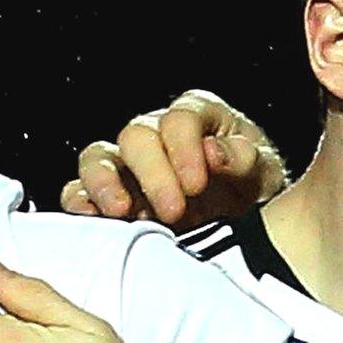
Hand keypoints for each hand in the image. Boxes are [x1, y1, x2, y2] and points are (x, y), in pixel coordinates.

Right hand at [60, 89, 286, 228]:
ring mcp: (127, 166)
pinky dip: (78, 203)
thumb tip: (214, 152)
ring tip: (121, 211)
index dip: (185, 148)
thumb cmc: (253, 190)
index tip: (197, 183)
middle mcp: (156, 135)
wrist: (244, 225)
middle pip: (136, 137)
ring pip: (98, 157)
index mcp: (197, 118)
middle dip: (153, 173)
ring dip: (105, 183)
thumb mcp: (263, 172)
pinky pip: (79, 191)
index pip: (180, 119)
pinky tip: (90, 220)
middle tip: (174, 210)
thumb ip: (244, 157)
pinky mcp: (108, 198)